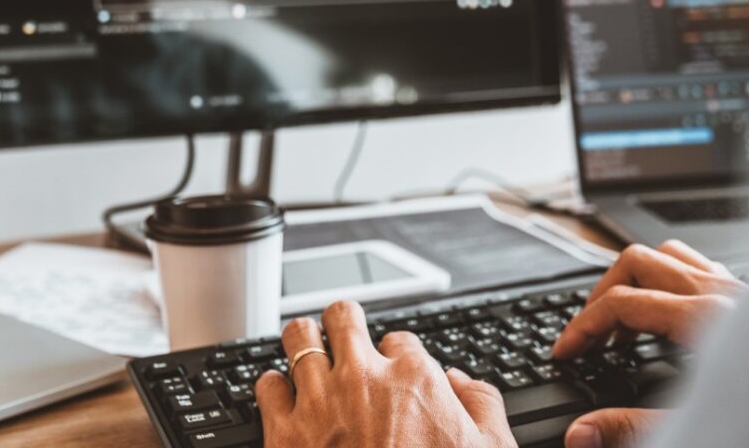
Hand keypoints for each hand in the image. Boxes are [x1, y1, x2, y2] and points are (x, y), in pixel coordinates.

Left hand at [255, 301, 514, 446]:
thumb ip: (482, 405)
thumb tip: (460, 382)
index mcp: (414, 378)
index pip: (399, 339)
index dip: (396, 353)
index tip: (393, 368)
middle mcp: (363, 378)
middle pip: (342, 316)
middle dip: (341, 322)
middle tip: (339, 333)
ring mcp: (320, 401)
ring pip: (298, 337)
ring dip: (301, 342)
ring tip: (303, 348)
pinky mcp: (284, 431)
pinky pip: (267, 385)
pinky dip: (272, 388)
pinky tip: (281, 397)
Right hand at [554, 240, 746, 447]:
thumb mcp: (703, 426)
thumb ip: (635, 429)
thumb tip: (584, 434)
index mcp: (705, 321)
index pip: (621, 305)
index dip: (582, 328)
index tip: (566, 352)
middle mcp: (721, 294)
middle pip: (636, 262)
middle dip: (601, 293)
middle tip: (588, 333)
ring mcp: (739, 289)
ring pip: (668, 254)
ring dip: (635, 277)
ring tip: (622, 317)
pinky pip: (700, 264)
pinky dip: (671, 277)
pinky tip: (670, 310)